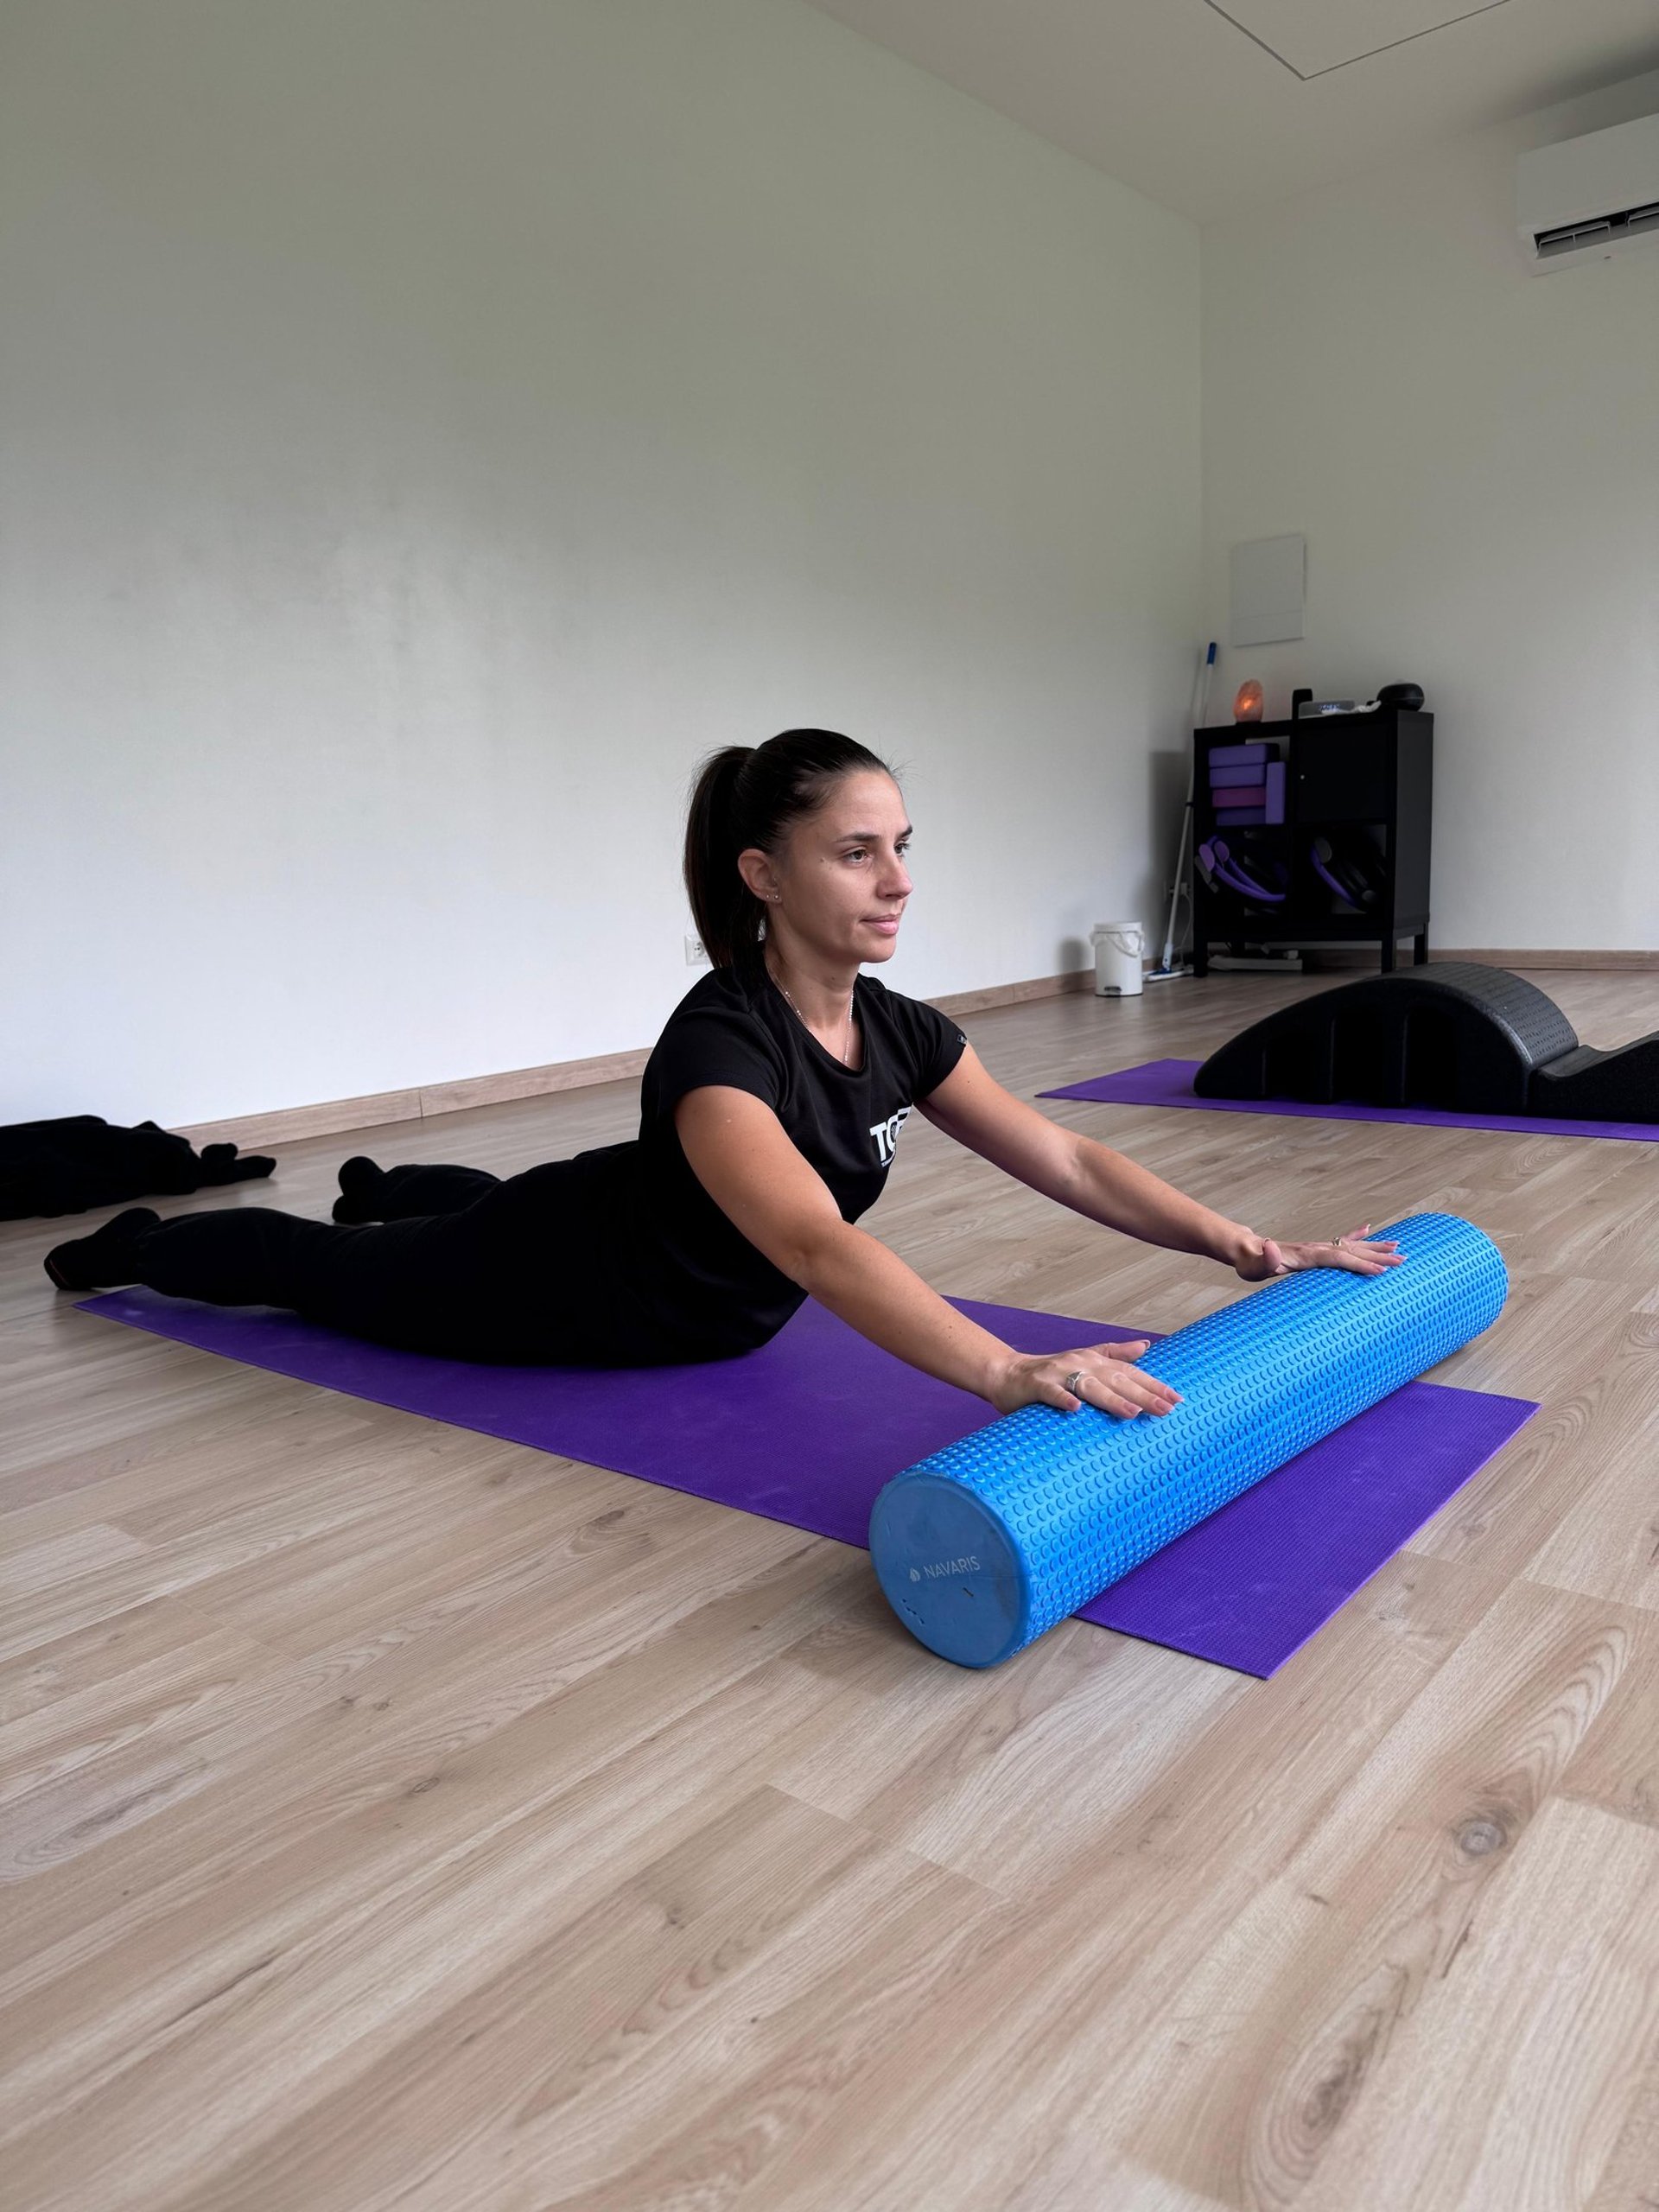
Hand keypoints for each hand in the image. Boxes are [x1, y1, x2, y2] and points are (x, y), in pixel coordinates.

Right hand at [988, 1340, 1182, 1419]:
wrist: (1006, 1374)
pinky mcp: (1036, 1385)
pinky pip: (1050, 1393)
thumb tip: (1145, 1345)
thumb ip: (1114, 1354)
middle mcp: (1080, 1363)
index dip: (1154, 1385)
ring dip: (1111, 1399)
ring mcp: (1058, 1373)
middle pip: (1116, 1379)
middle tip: (1166, 1410)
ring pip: (1088, 1386)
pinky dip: (1062, 1399)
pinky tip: (1075, 1410)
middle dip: (1143, 1394)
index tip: (1178, 1400)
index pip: (1130, 1373)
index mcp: (1094, 1360)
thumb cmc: (1049, 1374)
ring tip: (1132, 1412)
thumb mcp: (1085, 1361)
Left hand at [1232, 1222, 1404, 1281]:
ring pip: (1352, 1245)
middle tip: (1403, 1261)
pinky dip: (1356, 1236)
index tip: (1381, 1270)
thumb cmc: (1251, 1263)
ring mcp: (1318, 1247)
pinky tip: (1368, 1229)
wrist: (1246, 1250)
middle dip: (1378, 1256)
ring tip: (1398, 1247)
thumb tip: (1271, 1245)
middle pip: (1352, 1250)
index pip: (1339, 1258)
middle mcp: (1316, 1248)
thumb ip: (1265, 1259)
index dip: (1360, 1264)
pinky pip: (1341, 1241)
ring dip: (1374, 1246)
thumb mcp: (1254, 1265)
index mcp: (1307, 1254)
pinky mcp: (1316, 1249)